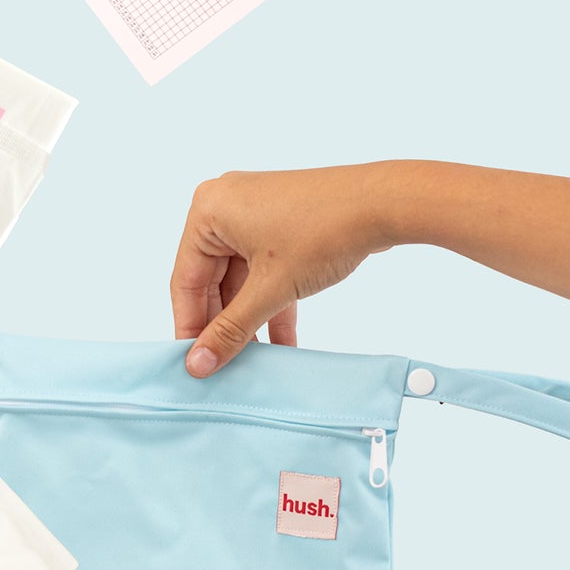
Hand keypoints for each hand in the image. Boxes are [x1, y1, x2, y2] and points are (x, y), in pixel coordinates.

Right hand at [172, 168, 395, 369]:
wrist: (384, 203)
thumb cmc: (324, 231)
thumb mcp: (271, 288)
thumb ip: (231, 329)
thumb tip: (198, 365)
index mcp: (208, 211)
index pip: (185, 281)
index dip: (190, 326)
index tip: (195, 363)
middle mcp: (225, 207)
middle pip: (212, 281)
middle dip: (224, 325)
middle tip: (224, 365)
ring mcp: (254, 214)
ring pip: (240, 279)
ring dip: (250, 319)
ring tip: (254, 360)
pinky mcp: (281, 223)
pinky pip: (264, 270)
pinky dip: (271, 302)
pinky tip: (282, 342)